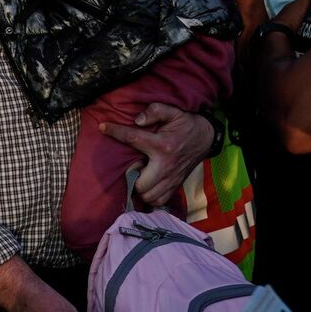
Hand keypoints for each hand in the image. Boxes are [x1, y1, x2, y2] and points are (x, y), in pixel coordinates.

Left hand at [101, 103, 215, 207]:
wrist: (207, 138)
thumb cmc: (186, 124)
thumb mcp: (173, 112)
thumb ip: (155, 111)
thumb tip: (137, 120)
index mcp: (162, 145)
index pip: (132, 138)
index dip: (115, 132)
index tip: (103, 127)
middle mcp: (166, 165)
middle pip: (140, 184)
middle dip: (132, 177)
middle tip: (133, 166)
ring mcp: (172, 179)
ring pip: (148, 196)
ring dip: (140, 188)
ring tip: (140, 175)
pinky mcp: (175, 185)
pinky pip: (158, 200)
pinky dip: (150, 196)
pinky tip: (148, 184)